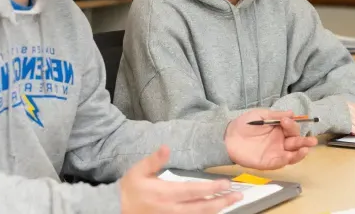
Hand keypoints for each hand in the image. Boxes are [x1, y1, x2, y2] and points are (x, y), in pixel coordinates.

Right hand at [120, 145, 241, 213]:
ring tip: (230, 202)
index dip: (212, 189)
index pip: (194, 191)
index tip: (226, 183)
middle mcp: (172, 209)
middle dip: (222, 201)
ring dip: (217, 210)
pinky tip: (213, 211)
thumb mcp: (138, 171)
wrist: (117, 209)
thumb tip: (166, 147)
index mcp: (166, 194)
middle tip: (237, 195)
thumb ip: (154, 160)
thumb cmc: (130, 189)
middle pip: (203, 208)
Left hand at [225, 110, 317, 169]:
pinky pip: (280, 163)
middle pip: (296, 143)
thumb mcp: (260, 115)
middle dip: (304, 141)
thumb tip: (292, 113)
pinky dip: (286, 160)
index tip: (285, 121)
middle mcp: (280, 142)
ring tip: (306, 149)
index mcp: (279, 129)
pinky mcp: (268, 162)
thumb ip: (276, 115)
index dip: (292, 125)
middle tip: (312, 140)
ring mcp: (275, 153)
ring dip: (300, 153)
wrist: (227, 136)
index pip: (292, 128)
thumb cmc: (244, 124)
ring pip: (292, 155)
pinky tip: (290, 156)